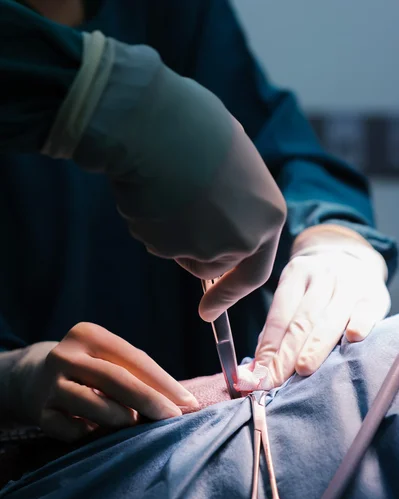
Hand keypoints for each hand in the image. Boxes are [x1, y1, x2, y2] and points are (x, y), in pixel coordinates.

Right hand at [9, 322, 197, 440]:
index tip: (189, 403)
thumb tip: (183, 402)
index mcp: (88, 334)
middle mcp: (66, 355)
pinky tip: (101, 433)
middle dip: (151, 401)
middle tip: (174, 419)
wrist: (32, 378)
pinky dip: (94, 434)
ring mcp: (49, 384)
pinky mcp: (40, 412)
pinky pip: (75, 431)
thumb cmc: (90, 369)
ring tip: (136, 424)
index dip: (164, 383)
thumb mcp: (109, 359)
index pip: (134, 359)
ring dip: (123, 419)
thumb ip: (139, 374)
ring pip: (96, 406)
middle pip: (117, 380)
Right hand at [43, 32, 285, 320]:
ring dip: (174, 234)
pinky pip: (157, 243)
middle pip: (212, 265)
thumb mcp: (235, 161)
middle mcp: (242, 240)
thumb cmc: (197, 128)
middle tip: (180, 209)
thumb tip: (222, 214)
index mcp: (268, 217)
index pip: (254, 271)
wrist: (156, 122)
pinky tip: (151, 191)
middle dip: (194, 248)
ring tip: (169, 190)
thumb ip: (237, 199)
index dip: (230, 292)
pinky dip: (151, 223)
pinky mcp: (169, 247)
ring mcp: (205, 247)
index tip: (208, 312)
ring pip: (183, 256)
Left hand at [237, 225, 390, 390]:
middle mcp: (322, 276)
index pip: (279, 316)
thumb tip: (254, 371)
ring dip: (315, 347)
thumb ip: (273, 333)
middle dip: (287, 353)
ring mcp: (349, 284)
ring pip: (330, 319)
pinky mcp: (373, 295)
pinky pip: (365, 312)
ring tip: (303, 369)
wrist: (353, 260)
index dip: (269, 348)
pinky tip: (351, 339)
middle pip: (302, 320)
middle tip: (275, 379)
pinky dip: (358, 324)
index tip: (260, 375)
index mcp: (296, 274)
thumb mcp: (291, 296)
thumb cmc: (315, 289)